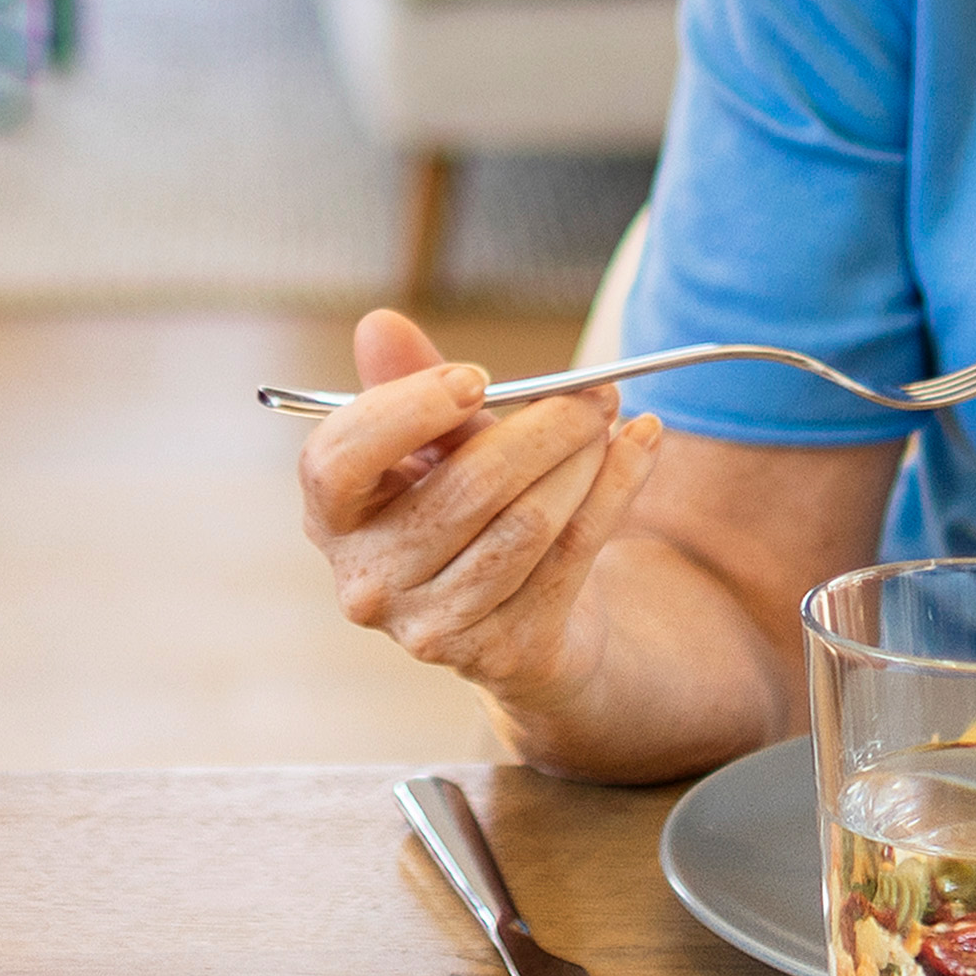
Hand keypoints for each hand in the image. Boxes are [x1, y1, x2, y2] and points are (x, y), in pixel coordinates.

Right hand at [294, 311, 660, 737]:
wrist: (519, 616)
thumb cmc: (463, 510)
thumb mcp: (433, 446)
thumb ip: (409, 386)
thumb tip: (380, 324)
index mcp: (333, 519)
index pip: (338, 460)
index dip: (405, 412)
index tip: (476, 378)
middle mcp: (369, 582)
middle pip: (467, 488)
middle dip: (544, 427)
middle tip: (593, 392)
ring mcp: (432, 627)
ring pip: (528, 523)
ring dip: (586, 460)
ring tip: (611, 420)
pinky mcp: (501, 651)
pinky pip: (573, 553)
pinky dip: (618, 488)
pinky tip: (642, 445)